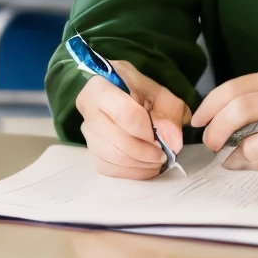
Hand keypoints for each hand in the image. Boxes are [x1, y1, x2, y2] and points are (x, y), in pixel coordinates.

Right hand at [74, 61, 189, 178]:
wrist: (126, 98)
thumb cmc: (142, 93)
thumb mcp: (162, 96)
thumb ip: (170, 115)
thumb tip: (171, 143)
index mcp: (101, 85)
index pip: (123, 112)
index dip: (145, 130)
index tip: (158, 136)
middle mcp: (87, 107)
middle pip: (116, 138)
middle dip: (144, 152)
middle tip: (162, 154)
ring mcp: (86, 131)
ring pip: (112, 156)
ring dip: (139, 164)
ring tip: (156, 160)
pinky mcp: (90, 150)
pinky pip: (108, 167)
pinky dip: (130, 172)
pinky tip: (144, 166)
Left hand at [192, 64, 257, 174]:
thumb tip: (222, 118)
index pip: (238, 86)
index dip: (211, 103)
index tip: (199, 118)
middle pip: (240, 108)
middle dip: (214, 128)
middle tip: (207, 141)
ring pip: (254, 140)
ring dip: (233, 151)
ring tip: (229, 155)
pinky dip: (253, 164)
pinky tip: (247, 164)